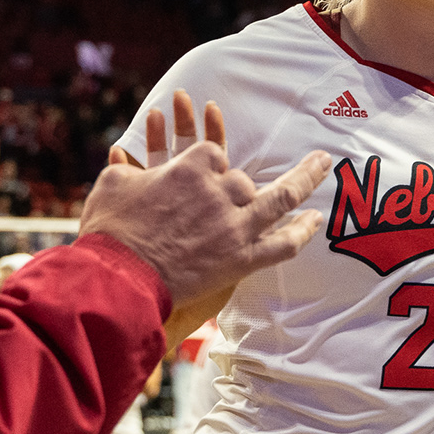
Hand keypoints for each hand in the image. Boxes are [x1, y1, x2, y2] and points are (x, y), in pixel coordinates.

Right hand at [81, 89, 331, 309]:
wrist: (118, 280)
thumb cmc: (110, 231)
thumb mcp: (112, 184)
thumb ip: (130, 167)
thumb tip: (127, 158)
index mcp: (191, 169)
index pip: (213, 153)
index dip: (207, 165)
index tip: (198, 178)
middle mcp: (220, 193)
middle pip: (243, 179)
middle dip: (238, 188)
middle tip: (232, 197)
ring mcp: (236, 227)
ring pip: (282, 198)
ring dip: (307, 177)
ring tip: (324, 163)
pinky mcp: (242, 260)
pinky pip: (283, 245)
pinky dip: (303, 231)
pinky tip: (316, 219)